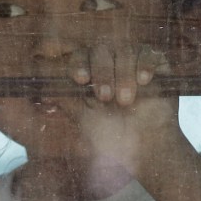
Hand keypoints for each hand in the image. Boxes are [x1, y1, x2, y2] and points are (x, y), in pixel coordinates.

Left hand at [66, 42, 184, 177]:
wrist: (145, 150)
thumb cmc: (112, 138)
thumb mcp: (84, 119)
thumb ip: (66, 101)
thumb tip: (42, 90)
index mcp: (91, 72)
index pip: (80, 56)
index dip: (78, 63)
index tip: (81, 79)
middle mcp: (111, 63)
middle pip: (101, 49)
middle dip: (102, 71)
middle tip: (105, 97)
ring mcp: (134, 62)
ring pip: (126, 50)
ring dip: (124, 73)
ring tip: (126, 100)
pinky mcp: (158, 65)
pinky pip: (151, 53)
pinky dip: (146, 64)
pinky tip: (144, 81)